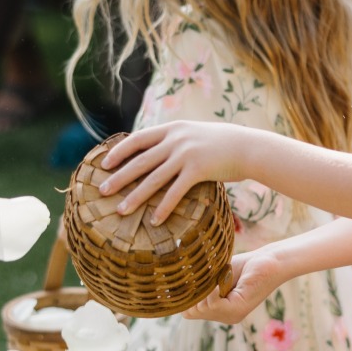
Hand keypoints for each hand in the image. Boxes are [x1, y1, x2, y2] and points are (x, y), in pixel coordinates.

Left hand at [99, 121, 249, 222]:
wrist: (249, 146)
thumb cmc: (222, 144)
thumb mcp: (195, 134)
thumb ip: (176, 140)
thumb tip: (158, 152)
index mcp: (172, 129)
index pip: (138, 139)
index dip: (119, 152)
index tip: (105, 164)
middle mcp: (176, 140)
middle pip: (140, 161)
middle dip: (119, 177)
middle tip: (102, 191)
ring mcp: (186, 155)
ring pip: (153, 178)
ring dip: (135, 196)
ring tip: (121, 210)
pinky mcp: (199, 170)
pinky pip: (176, 192)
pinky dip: (163, 207)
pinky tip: (154, 221)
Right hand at [188, 249, 284, 323]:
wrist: (270, 260)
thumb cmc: (246, 265)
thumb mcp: (215, 276)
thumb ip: (200, 284)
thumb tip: (176, 285)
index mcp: (220, 311)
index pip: (189, 312)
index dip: (185, 297)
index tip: (189, 280)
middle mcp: (225, 317)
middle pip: (191, 312)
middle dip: (193, 293)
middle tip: (208, 277)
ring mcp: (231, 316)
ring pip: (200, 308)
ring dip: (204, 289)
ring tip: (219, 275)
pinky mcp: (238, 309)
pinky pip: (212, 303)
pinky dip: (212, 289)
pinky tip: (222, 278)